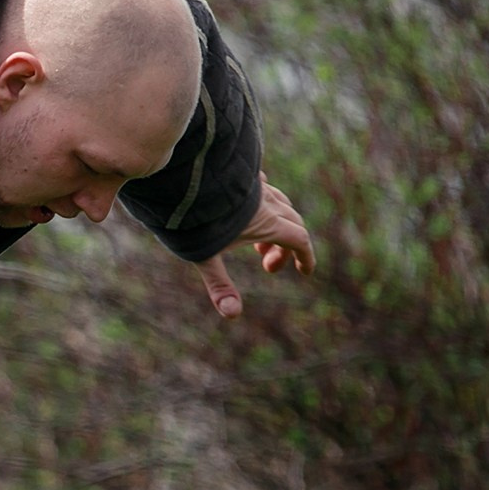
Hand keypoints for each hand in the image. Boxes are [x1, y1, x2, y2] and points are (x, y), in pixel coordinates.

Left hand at [193, 179, 315, 319]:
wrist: (183, 176)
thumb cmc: (194, 219)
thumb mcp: (205, 255)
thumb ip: (219, 285)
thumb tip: (232, 314)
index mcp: (266, 222)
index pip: (299, 240)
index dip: (306, 257)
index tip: (305, 271)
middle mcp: (266, 201)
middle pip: (293, 223)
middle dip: (288, 248)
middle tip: (267, 266)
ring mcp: (254, 186)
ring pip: (279, 203)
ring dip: (277, 225)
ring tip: (256, 244)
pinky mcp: (240, 175)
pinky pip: (263, 187)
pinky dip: (265, 202)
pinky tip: (251, 206)